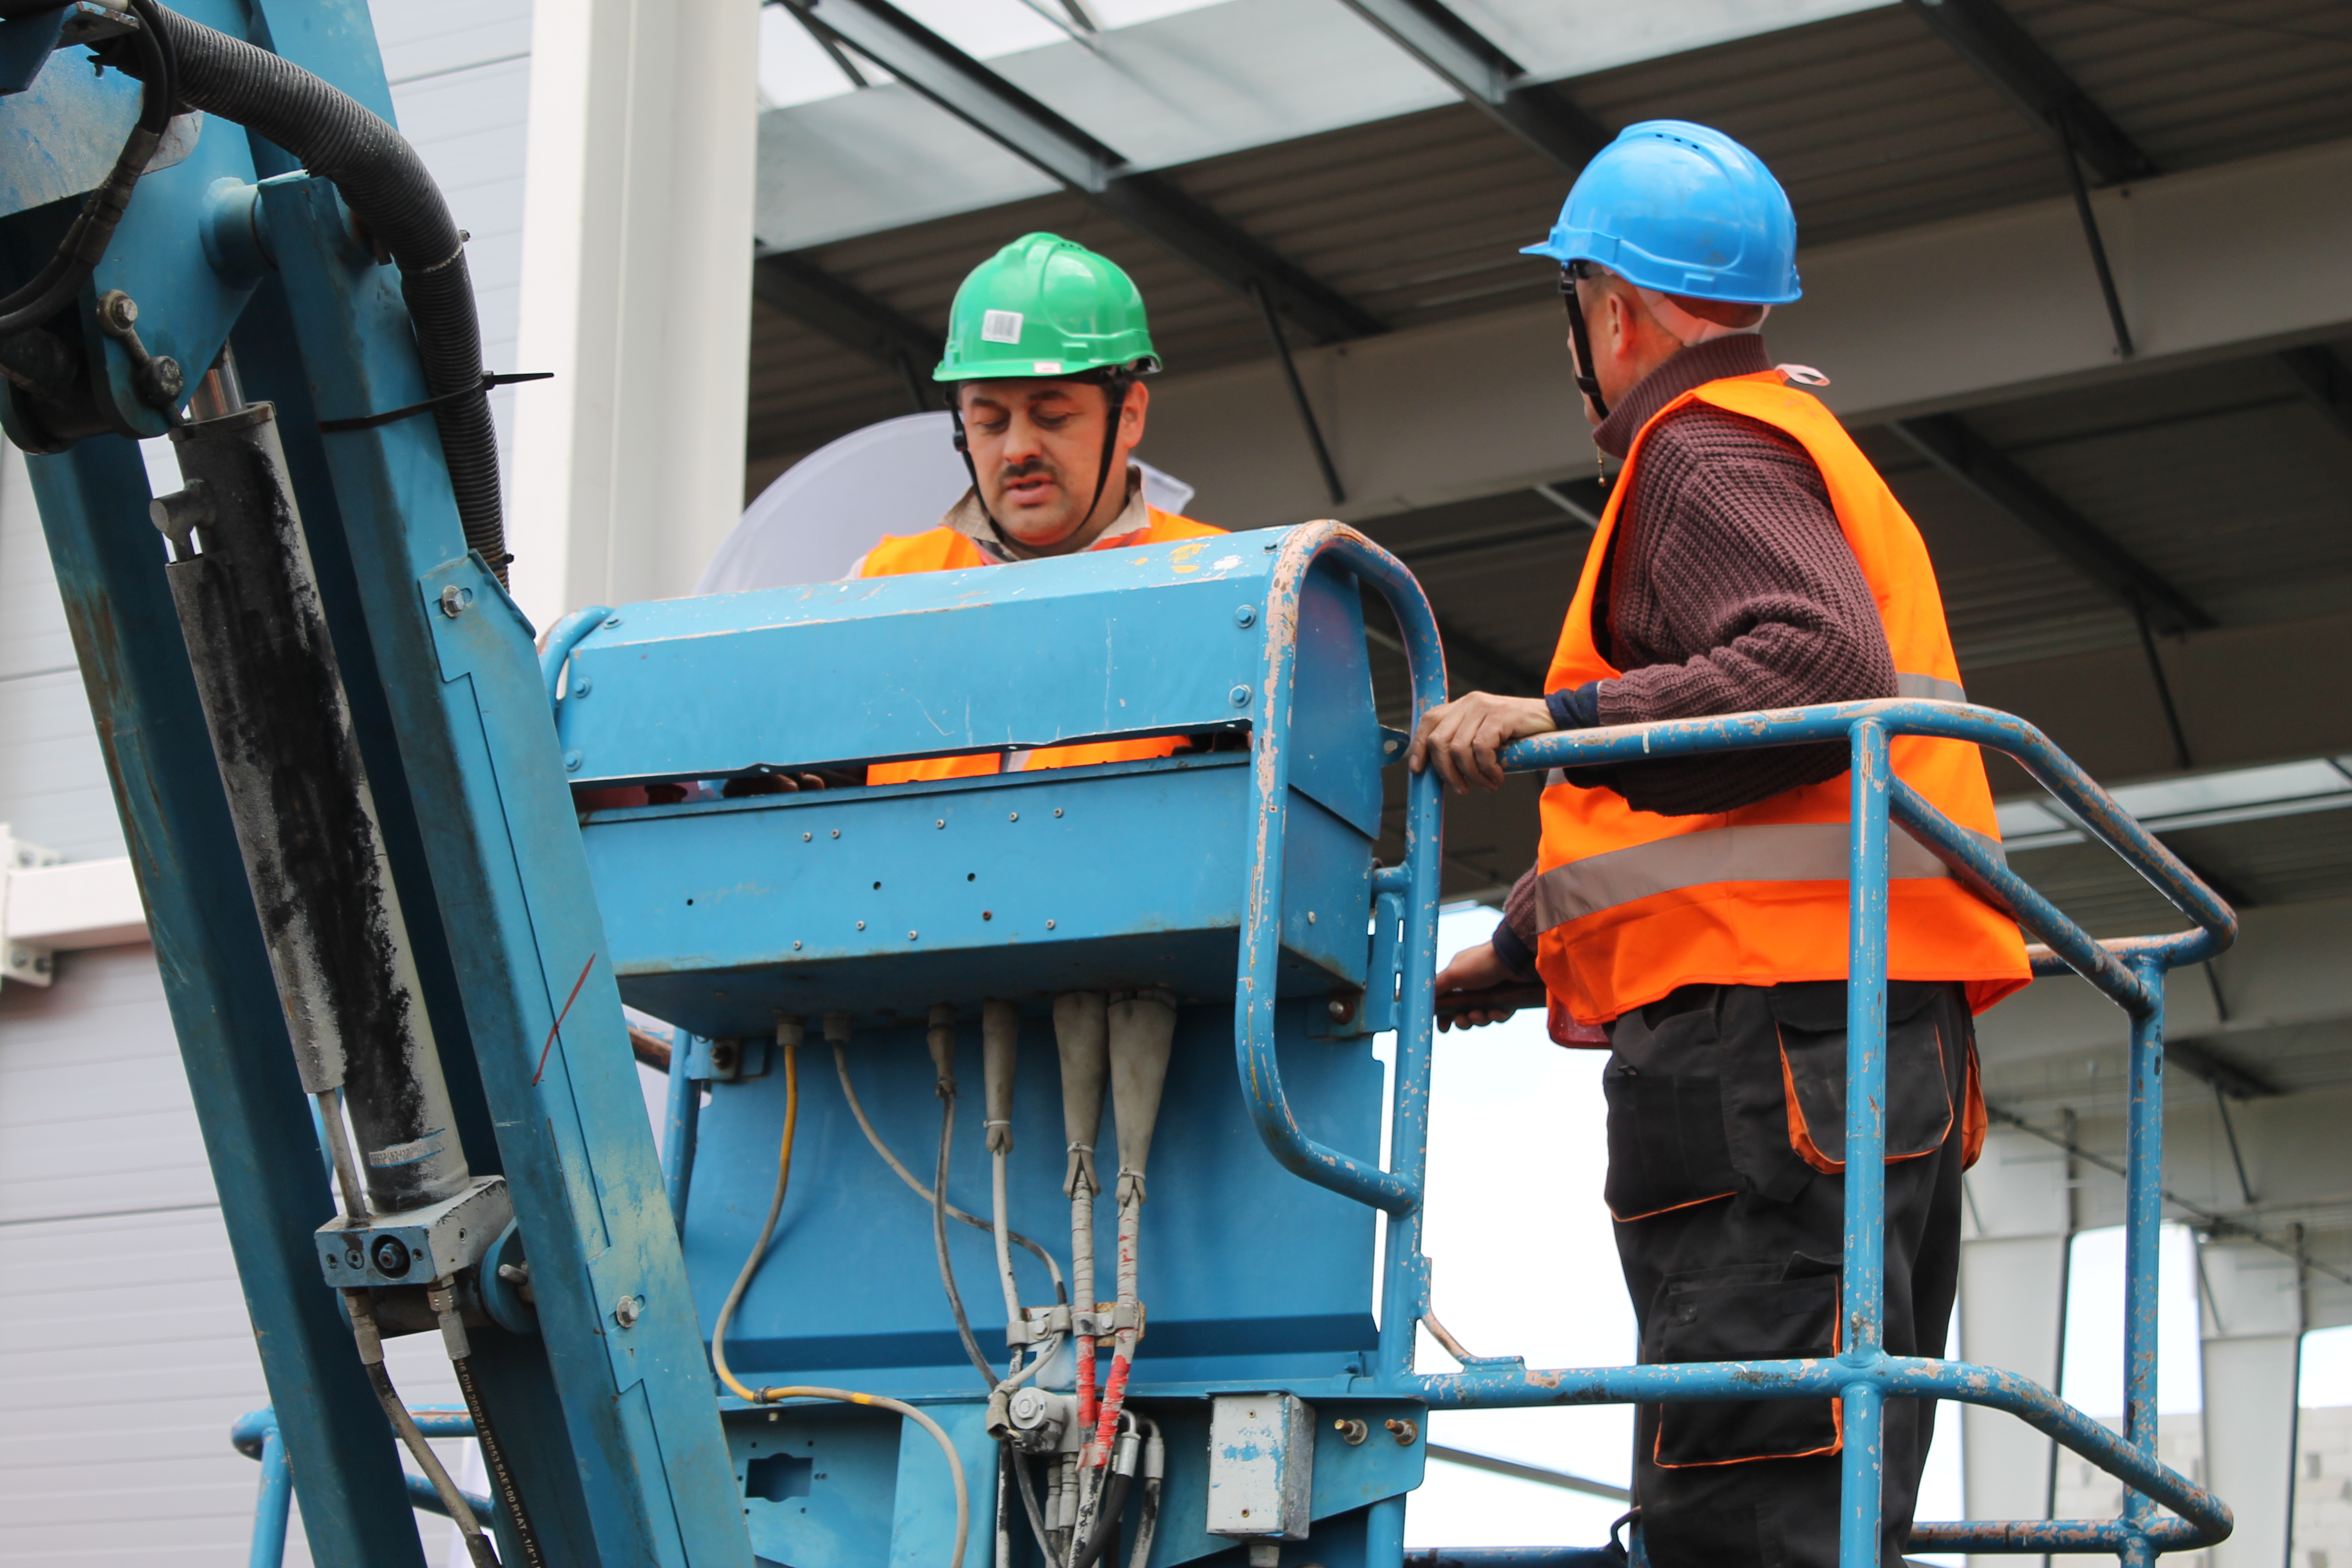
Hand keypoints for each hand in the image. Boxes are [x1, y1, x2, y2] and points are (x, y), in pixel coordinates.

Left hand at [1408, 692, 1555, 792]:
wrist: (1555, 722)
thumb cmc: (1519, 737)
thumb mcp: (1486, 738)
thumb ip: (1464, 746)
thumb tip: (1442, 773)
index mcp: (1461, 706)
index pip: (1428, 722)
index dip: (1418, 747)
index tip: (1418, 770)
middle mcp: (1469, 703)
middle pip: (1438, 741)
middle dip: (1446, 772)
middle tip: (1462, 789)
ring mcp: (1483, 707)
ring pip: (1458, 749)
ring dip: (1471, 775)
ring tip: (1488, 785)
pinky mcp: (1499, 715)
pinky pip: (1481, 749)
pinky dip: (1487, 769)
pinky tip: (1498, 776)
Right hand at [1433, 940, 1521, 1031]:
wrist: (1514, 959)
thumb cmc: (1482, 963)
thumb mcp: (1454, 974)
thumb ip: (1436, 987)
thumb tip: (1417, 996)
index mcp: (1460, 978)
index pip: (1448, 1001)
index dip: (1445, 1016)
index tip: (1443, 1028)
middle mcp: (1475, 986)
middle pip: (1464, 1013)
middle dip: (1463, 1020)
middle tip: (1463, 1019)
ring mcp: (1492, 993)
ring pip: (1482, 1017)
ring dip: (1479, 1019)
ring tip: (1480, 1014)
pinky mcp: (1508, 999)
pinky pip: (1499, 1015)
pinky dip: (1496, 1016)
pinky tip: (1496, 1012)